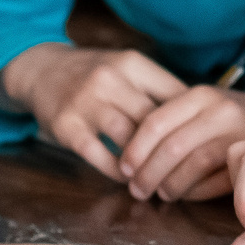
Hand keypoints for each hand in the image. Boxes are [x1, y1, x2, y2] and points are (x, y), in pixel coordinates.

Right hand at [0, 44, 184, 176]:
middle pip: (154, 121)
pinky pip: (99, 156)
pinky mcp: (67, 127)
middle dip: (171, 149)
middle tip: (186, 170)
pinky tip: (128, 178)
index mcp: (132, 64)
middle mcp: (110, 79)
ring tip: (159, 181)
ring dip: (146, 164)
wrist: (40, 70)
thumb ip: (158, 88)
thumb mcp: (127, 68)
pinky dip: (116, 171)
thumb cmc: (95, 74)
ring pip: (128, 140)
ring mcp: (86, 103)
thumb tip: (199, 119)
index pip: (175, 95)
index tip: (203, 143)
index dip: (192, 123)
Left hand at [119, 86, 244, 203]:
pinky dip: (194, 193)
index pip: (155, 122)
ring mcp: (239, 135)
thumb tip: (128, 157)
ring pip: (192, 165)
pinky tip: (186, 195)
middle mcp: (220, 111)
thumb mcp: (200, 105)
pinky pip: (215, 182)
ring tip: (160, 194)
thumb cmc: (228, 115)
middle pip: (172, 147)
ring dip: (170, 186)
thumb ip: (170, 121)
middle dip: (148, 174)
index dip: (135, 149)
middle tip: (136, 190)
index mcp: (200, 95)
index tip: (124, 168)